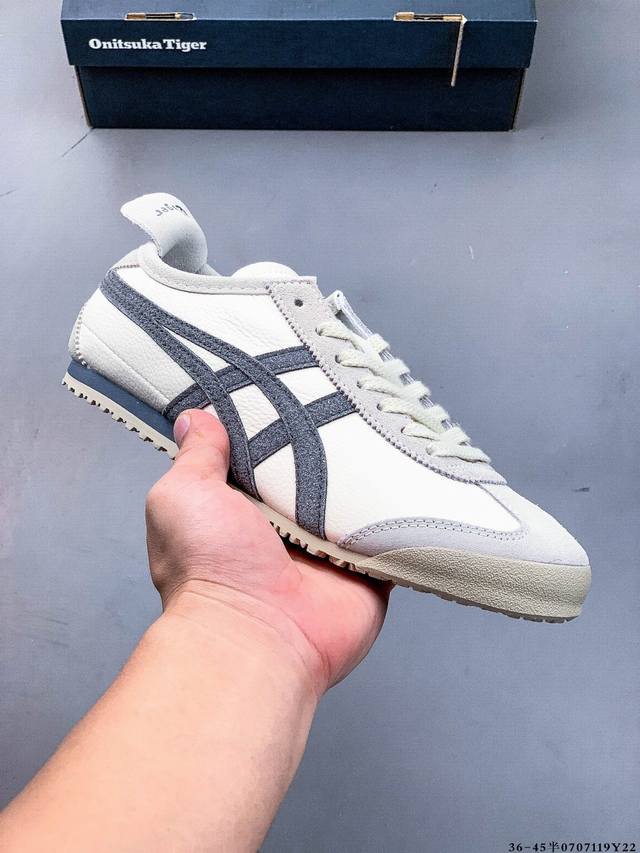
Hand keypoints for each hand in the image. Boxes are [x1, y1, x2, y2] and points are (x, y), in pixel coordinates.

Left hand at [145, 409, 389, 695]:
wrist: (256, 634)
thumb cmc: (208, 569)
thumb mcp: (184, 495)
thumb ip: (196, 456)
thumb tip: (195, 417)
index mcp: (241, 509)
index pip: (264, 456)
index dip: (276, 426)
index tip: (294, 387)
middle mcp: (284, 529)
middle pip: (315, 474)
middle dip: (329, 445)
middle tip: (348, 400)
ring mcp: (328, 549)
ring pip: (356, 499)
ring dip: (368, 476)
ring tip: (388, 425)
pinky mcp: (366, 568)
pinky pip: (391, 532)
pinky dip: (400, 511)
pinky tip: (411, 475)